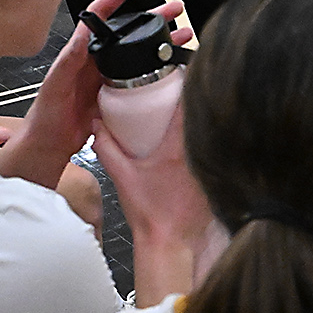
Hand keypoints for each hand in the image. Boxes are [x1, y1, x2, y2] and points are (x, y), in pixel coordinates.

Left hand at [21, 0, 188, 163]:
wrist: (51, 144)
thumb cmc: (46, 116)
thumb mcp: (55, 84)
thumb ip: (68, 60)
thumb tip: (82, 36)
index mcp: (81, 52)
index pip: (100, 15)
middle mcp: (96, 60)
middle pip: (128, 31)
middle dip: (153, 17)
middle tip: (175, 8)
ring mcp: (108, 76)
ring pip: (139, 52)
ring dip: (161, 42)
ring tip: (184, 34)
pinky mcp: (118, 94)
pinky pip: (141, 76)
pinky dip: (158, 69)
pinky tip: (172, 68)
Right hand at [92, 76, 212, 301]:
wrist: (170, 243)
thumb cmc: (151, 215)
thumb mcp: (122, 176)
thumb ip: (106, 147)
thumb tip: (96, 125)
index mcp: (176, 149)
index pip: (189, 107)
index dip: (191, 83)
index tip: (187, 68)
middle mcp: (197, 154)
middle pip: (206, 114)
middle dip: (200, 95)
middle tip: (192, 79)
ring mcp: (209, 166)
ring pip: (214, 131)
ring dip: (208, 117)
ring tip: (202, 101)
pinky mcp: (216, 178)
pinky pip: (216, 149)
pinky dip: (212, 138)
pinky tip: (207, 135)